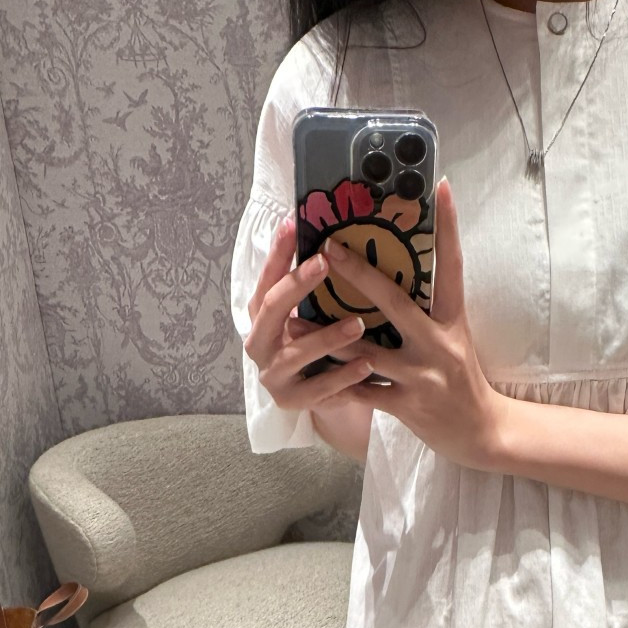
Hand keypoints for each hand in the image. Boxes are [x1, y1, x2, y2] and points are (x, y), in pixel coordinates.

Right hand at [243, 213, 377, 410]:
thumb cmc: (319, 345)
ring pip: (296, 353)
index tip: (293, 225)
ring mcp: (274, 376)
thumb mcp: (313, 314)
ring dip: (327, 337)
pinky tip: (368, 365)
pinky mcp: (293, 402)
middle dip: (297, 285)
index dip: (277, 253)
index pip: (266, 278)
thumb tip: (332, 230)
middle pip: (272, 309)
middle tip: (323, 262)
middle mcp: (259, 344)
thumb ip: (313, 285)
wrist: (321, 398)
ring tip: (358, 324)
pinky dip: (345, 377)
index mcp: (261, 316)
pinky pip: (320, 390)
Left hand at [317, 176, 511, 472]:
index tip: (441, 187)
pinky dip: (338, 381)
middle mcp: (438, 343)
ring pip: (365, 350)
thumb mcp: (455, 336)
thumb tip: (404, 267)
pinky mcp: (406, 406)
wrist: (481, 432)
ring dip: (327, 334)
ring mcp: (421, 376)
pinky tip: (311, 368)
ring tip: (294, 317)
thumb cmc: (462, 378)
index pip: (452, 265)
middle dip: (359, 273)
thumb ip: (429, 308)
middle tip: (328, 246)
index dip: (448, 226)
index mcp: (453, 319)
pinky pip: (362, 391)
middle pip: (394, 301)